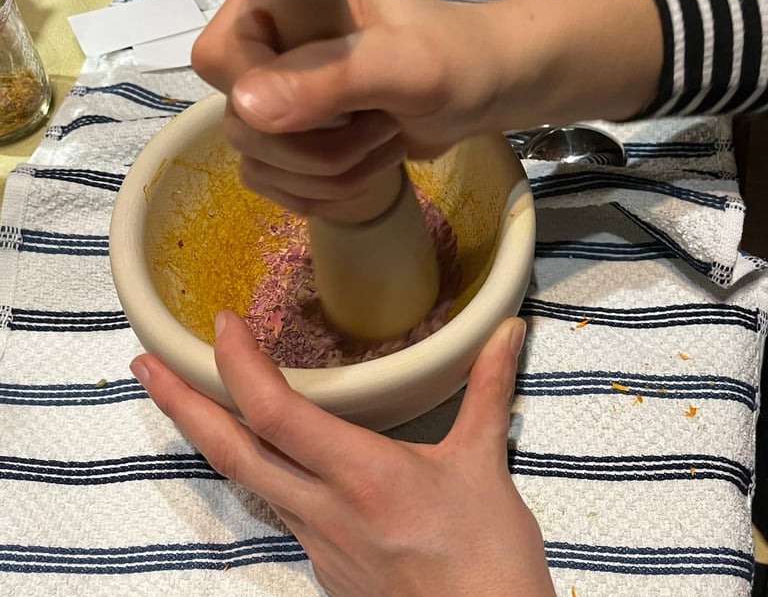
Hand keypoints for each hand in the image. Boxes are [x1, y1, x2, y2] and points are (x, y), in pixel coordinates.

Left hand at [130, 313, 554, 596]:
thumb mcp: (485, 464)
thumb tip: (505, 332)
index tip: (225, 325)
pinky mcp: (323, 564)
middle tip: (143, 364)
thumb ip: (488, 390)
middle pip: (232, 452)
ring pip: (245, 480)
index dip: (241, 366)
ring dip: (207, 435)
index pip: (278, 413)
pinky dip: (254, 469)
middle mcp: (326, 508)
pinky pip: (276, 506)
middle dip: (180, 404)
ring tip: (181, 399)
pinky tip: (260, 454)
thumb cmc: (487, 561)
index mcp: (364, 475)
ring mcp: (317, 541)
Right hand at [192, 0, 660, 214]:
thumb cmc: (459, 59)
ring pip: (256, 160)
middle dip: (316, 145)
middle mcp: (266, 40)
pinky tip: (367, 166)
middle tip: (379, 123)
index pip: (218, 58)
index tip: (334, 103)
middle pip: (237, 121)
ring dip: (328, 171)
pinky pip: (271, 182)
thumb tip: (244, 109)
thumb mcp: (409, 64)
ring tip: (383, 137)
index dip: (264, 95)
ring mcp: (276, 90)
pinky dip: (322, 190)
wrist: (486, 89)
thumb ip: (333, 77)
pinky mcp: (290, 133)